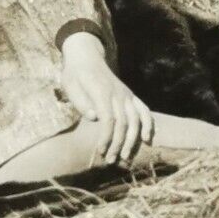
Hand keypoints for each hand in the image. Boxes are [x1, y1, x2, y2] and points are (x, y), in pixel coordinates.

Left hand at [59, 32, 153, 164]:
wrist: (87, 56)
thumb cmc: (75, 75)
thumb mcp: (70, 86)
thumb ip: (81, 102)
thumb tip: (94, 117)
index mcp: (102, 92)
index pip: (109, 119)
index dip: (106, 137)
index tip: (101, 151)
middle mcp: (118, 94)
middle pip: (124, 123)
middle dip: (118, 144)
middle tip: (111, 160)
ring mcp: (126, 94)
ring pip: (136, 119)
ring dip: (132, 139)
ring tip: (126, 156)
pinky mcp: (130, 96)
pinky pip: (144, 110)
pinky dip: (148, 124)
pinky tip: (146, 139)